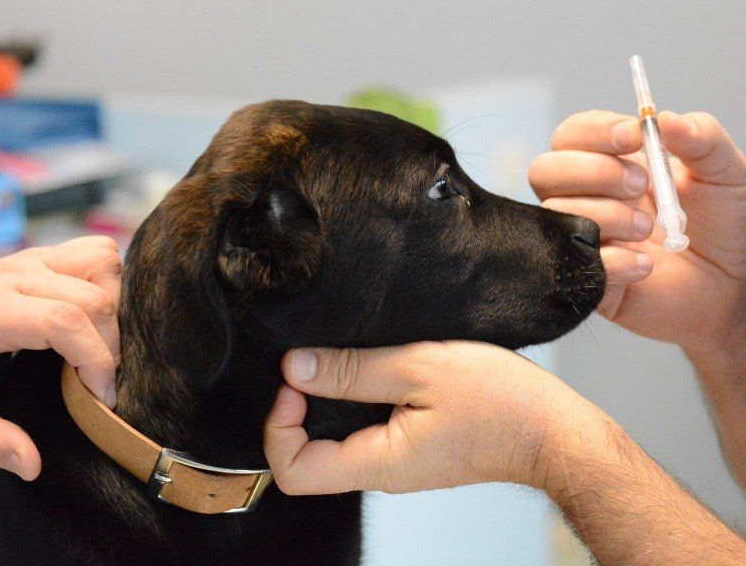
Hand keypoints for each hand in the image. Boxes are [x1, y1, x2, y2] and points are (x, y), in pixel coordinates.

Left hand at [0, 236, 121, 480]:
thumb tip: (32, 465)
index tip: (100, 398)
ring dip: (117, 308)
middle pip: (93, 297)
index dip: (96, 359)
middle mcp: (10, 277)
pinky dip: (110, 282)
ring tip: (99, 347)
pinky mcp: (43, 254)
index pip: (62, 321)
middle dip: (112, 346)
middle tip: (100, 384)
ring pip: (103, 264)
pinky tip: (96, 318)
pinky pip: (97, 252)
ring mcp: (29, 258)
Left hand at [264, 342, 609, 495]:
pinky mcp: (410, 447)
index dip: (279, 425)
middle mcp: (381, 472)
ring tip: (339, 361)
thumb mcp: (420, 368)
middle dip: (295, 409)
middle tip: (312, 364)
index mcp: (378, 462)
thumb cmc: (501, 401)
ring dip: (323, 403)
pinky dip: (350, 402)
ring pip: (332, 442)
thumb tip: (295, 367)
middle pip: (305, 457)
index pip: (293, 471)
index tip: (296, 382)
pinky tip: (368, 369)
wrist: (554, 430)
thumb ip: (352, 371)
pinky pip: (361, 431)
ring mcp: (396, 462)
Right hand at [528, 110, 745, 355]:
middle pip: (545, 170)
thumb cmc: (725, 225)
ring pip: (557, 214)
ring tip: (650, 230)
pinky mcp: (585, 278)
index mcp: (610, 162)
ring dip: (607, 216)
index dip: (593, 131)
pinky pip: (576, 262)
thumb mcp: (725, 171)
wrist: (735, 285)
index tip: (632, 135)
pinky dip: (614, 261)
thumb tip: (665, 119)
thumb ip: (701, 138)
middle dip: (591, 171)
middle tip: (640, 184)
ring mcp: (581, 238)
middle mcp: (586, 197)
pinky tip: (645, 265)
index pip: (572, 135)